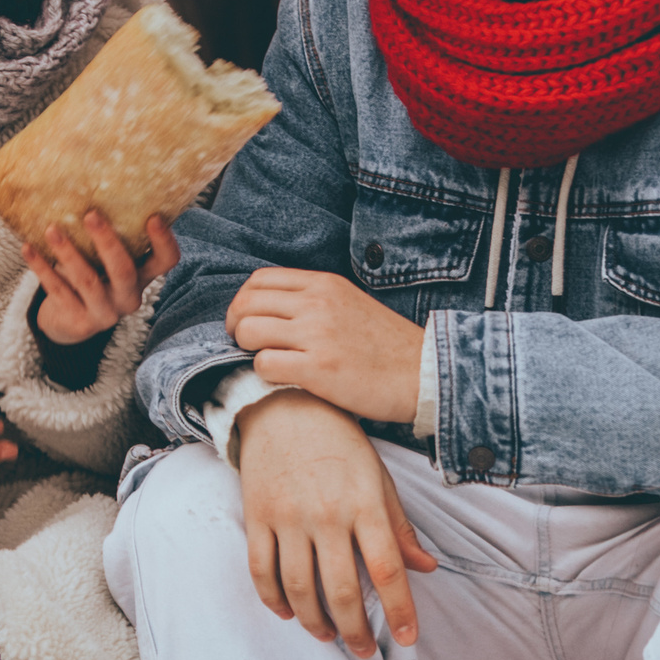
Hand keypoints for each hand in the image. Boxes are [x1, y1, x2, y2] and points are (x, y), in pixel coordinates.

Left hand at [25, 213, 180, 345]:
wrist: (70, 321)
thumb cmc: (94, 275)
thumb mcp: (108, 260)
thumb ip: (112, 236)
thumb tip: (92, 182)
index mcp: (143, 276)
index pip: (166, 261)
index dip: (163, 241)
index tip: (152, 216)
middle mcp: (129, 297)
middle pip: (124, 270)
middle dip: (106, 242)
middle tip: (90, 214)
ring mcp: (105, 312)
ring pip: (87, 281)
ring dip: (68, 253)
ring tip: (51, 230)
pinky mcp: (79, 322)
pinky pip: (58, 291)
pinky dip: (42, 267)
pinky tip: (28, 248)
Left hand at [227, 269, 424, 423]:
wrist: (423, 374)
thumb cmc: (386, 346)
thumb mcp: (350, 303)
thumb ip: (314, 299)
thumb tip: (272, 309)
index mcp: (324, 284)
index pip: (259, 280)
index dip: (244, 302)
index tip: (248, 321)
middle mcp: (317, 303)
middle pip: (246, 304)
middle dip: (236, 326)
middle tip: (244, 345)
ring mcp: (317, 335)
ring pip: (249, 332)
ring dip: (247, 350)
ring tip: (265, 361)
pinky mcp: (319, 369)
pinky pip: (264, 364)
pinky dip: (264, 373)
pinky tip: (282, 379)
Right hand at [235, 391, 436, 657]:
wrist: (284, 405)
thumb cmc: (340, 442)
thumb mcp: (378, 478)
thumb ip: (399, 526)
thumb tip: (425, 567)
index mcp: (364, 504)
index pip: (387, 568)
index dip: (400, 609)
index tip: (408, 638)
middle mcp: (326, 514)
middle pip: (340, 589)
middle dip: (355, 630)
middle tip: (364, 650)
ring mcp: (288, 517)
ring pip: (298, 588)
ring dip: (315, 622)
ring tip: (329, 635)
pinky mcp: (258, 516)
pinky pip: (261, 571)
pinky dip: (273, 600)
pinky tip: (288, 613)